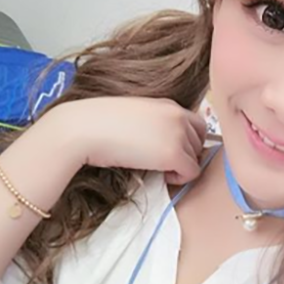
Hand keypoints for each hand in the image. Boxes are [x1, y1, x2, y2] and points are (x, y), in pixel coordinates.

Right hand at [45, 95, 207, 184]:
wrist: (84, 130)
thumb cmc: (99, 125)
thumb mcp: (136, 116)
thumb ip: (157, 125)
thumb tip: (166, 147)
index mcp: (169, 104)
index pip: (198, 125)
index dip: (187, 142)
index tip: (168, 152)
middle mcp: (178, 115)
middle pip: (200, 143)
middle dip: (185, 155)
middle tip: (161, 163)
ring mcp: (178, 133)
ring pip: (196, 158)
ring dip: (180, 166)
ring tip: (156, 167)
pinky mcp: (174, 153)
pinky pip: (191, 173)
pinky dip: (178, 179)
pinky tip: (158, 174)